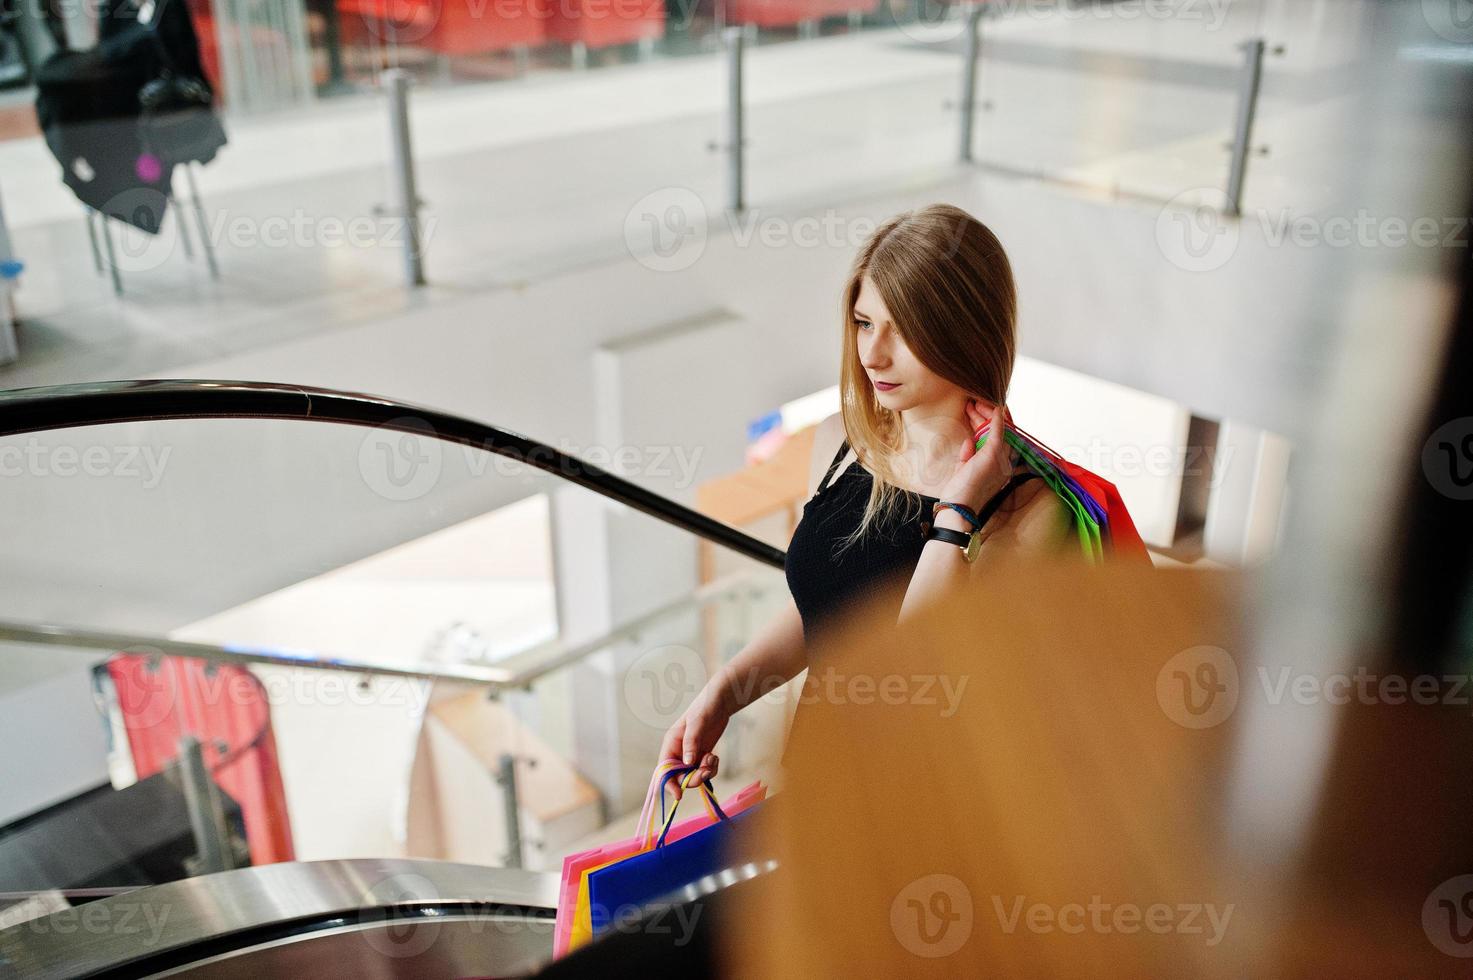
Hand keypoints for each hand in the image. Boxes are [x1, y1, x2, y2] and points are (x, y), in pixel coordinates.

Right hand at [658, 680, 732, 795]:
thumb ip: (691, 743)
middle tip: (706, 771)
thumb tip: (687, 763)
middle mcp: (678, 752)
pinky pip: (704, 771)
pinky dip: (711, 769)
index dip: (669, 784)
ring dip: (704, 773)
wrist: (720, 701)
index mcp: (671, 744)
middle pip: (680, 777)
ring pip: (694, 776)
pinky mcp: (702, 756)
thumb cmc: (705, 707)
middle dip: (693, 778)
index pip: (664, 770)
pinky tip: (714, 757)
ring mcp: (690, 755)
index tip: (679, 795)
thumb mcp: (697, 724)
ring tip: (712, 758)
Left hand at [938, 400, 1016, 512]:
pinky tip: (992, 405)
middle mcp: (1004, 461)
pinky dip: (995, 416)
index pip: (996, 439)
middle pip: (998, 430)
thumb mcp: (964, 471)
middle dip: (984, 415)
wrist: (958, 508)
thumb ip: (968, 456)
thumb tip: (970, 441)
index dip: (986, 423)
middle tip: (971, 404)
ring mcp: (1000, 457)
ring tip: (972, 403)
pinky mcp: (993, 454)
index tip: (975, 413)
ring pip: (999, 427)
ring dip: (986, 412)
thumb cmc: (960, 494)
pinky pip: (998, 429)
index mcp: (998, 467)